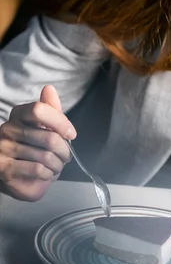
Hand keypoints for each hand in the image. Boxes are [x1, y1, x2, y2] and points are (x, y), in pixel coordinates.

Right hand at [0, 85, 75, 201]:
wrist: (19, 175)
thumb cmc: (35, 147)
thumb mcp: (45, 126)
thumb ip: (51, 109)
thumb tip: (49, 88)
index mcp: (18, 114)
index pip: (39, 110)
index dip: (60, 122)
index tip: (71, 134)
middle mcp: (8, 129)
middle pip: (48, 137)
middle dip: (64, 151)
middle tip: (65, 156)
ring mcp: (3, 148)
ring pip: (45, 156)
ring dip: (57, 164)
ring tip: (56, 166)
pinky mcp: (4, 168)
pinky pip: (37, 169)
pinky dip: (48, 173)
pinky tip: (47, 173)